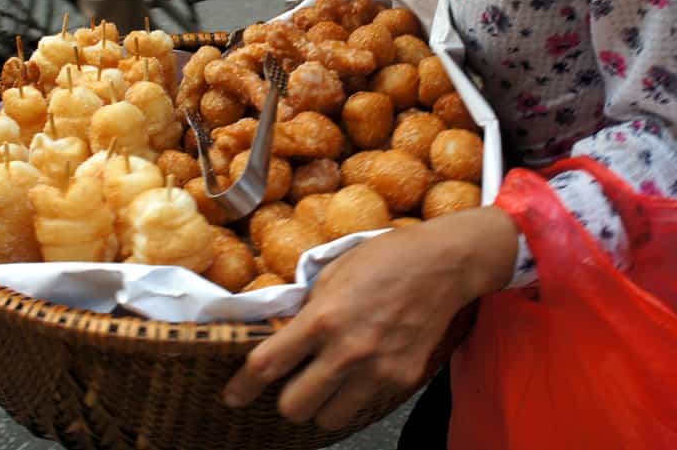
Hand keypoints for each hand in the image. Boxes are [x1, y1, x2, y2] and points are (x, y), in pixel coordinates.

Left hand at [223, 206, 518, 429]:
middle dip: (287, 398)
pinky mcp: (401, 379)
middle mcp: (347, 351)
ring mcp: (377, 370)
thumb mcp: (332, 271)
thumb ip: (307, 307)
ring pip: (328, 418)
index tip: (233, 396)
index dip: (242, 387)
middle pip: (294, 407)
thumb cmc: (386, 257)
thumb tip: (282, 332)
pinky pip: (365, 405)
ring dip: (322, 404)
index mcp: (323, 318)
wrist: (443, 264)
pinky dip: (356, 395)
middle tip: (294, 382)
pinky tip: (362, 370)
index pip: (267, 365)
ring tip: (329, 381)